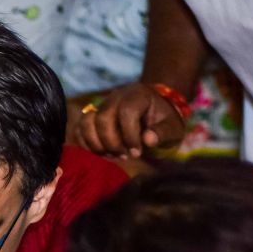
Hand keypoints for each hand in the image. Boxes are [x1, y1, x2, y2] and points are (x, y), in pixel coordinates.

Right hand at [69, 82, 186, 158]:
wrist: (154, 109)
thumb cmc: (164, 120)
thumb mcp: (172, 127)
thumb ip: (163, 132)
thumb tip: (148, 140)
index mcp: (137, 95)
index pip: (127, 112)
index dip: (130, 135)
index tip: (137, 152)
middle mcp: (116, 97)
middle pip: (103, 118)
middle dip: (112, 142)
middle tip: (124, 155)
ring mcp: (101, 105)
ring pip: (87, 121)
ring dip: (96, 144)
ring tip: (110, 155)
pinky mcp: (93, 115)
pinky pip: (80, 127)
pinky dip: (85, 143)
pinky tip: (99, 154)